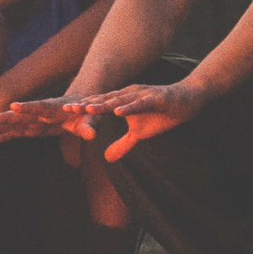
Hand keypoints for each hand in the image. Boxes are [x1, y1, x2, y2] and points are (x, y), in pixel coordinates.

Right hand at [0, 96, 101, 145]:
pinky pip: (16, 132)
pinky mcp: (32, 127)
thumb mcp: (90, 119)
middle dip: (5, 118)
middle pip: (20, 115)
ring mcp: (34, 120)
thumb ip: (88, 126)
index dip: (27, 107)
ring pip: (14, 124)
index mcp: (54, 108)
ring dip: (0, 128)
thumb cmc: (86, 113)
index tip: (13, 106)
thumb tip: (91, 134)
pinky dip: (4, 136)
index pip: (39, 107)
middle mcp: (40, 112)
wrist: (81, 107)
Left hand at [74, 79, 203, 162]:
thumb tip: (107, 159)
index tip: (64, 114)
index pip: (99, 105)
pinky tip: (118, 112)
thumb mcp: (140, 133)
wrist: (187, 101)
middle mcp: (129, 94)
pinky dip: (129, 107)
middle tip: (67, 110)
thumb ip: (123, 144)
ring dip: (103, 105)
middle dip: (86, 105)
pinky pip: (140, 104)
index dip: (83, 109)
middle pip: (104, 101)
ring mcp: (142, 95)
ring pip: (119, 101)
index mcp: (123, 100)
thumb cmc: (162, 114)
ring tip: (87, 109)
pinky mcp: (156, 98)